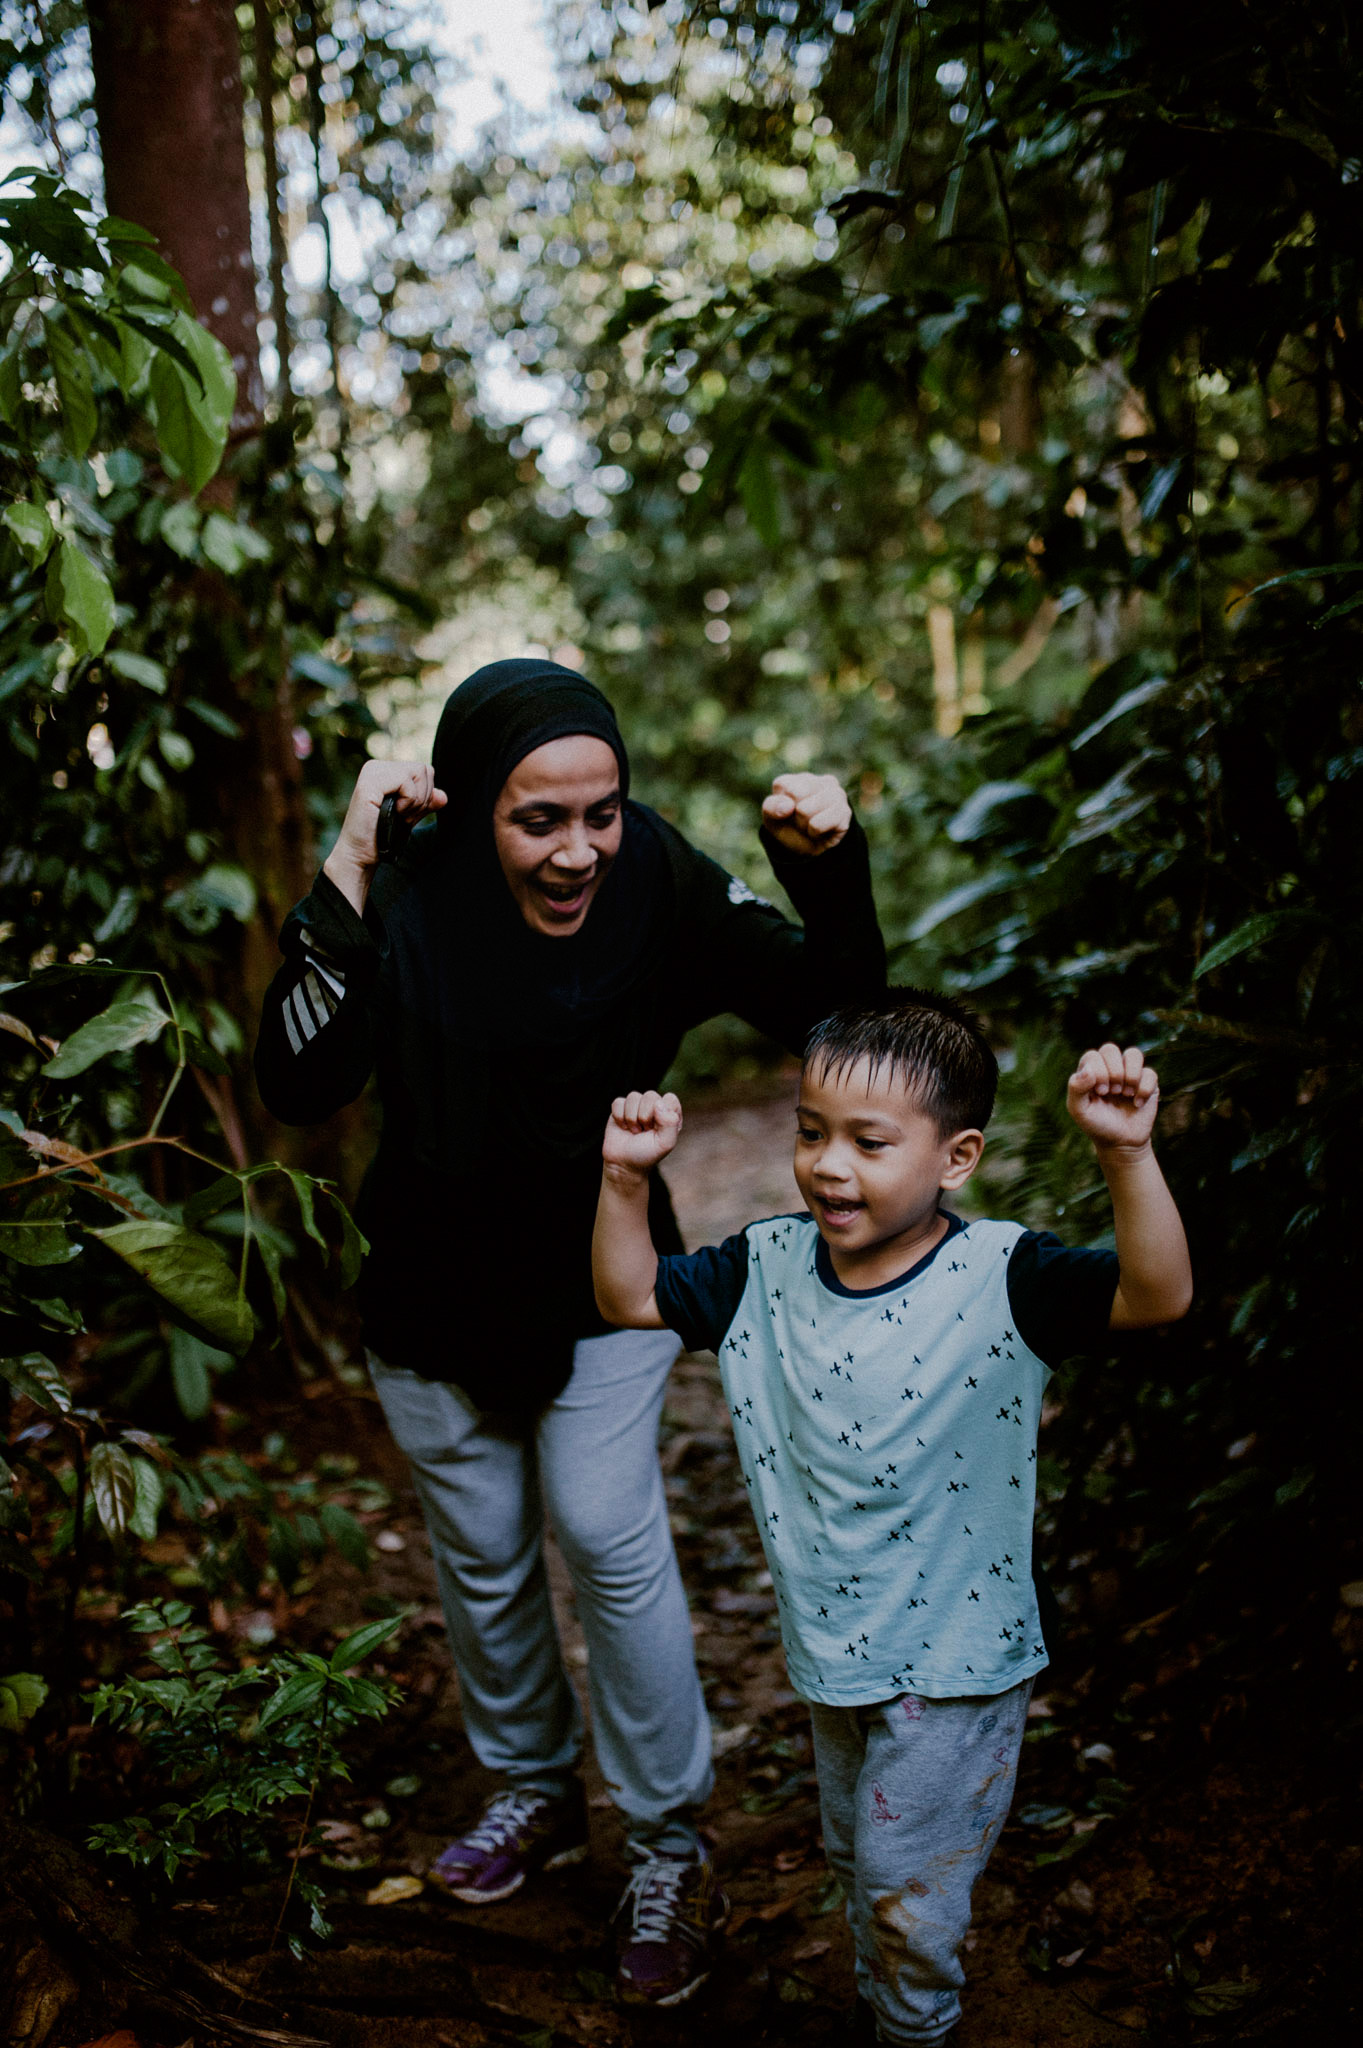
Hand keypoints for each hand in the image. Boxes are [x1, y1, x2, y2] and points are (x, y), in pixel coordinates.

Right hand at [322, 760, 446, 911]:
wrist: (361, 854)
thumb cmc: (382, 836)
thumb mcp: (409, 816)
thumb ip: (425, 803)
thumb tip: (443, 796)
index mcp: (384, 771)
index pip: (423, 770)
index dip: (425, 794)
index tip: (409, 813)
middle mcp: (376, 767)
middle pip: (423, 769)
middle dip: (423, 797)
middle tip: (405, 816)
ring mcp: (372, 773)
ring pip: (418, 772)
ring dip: (416, 801)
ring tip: (400, 815)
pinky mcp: (370, 783)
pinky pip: (406, 781)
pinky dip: (408, 801)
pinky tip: (395, 812)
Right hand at [603, 1090, 682, 1178]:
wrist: (623, 1164)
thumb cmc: (646, 1155)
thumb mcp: (665, 1143)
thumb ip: (670, 1122)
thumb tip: (658, 1103)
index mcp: (669, 1114)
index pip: (670, 1099)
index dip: (662, 1113)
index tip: (657, 1129)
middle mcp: (654, 1108)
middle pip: (650, 1095)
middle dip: (645, 1117)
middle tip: (644, 1131)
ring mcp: (636, 1107)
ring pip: (633, 1097)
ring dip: (631, 1118)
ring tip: (634, 1131)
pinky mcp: (620, 1108)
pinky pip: (618, 1102)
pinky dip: (619, 1117)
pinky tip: (623, 1127)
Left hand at [761, 772, 851, 856]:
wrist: (809, 850)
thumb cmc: (790, 827)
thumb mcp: (772, 817)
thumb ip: (771, 806)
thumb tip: (788, 806)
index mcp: (798, 778)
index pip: (782, 785)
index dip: (779, 805)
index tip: (787, 812)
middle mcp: (820, 781)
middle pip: (795, 794)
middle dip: (793, 813)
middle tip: (800, 820)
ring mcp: (836, 794)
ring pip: (805, 810)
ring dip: (803, 825)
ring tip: (810, 825)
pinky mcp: (844, 811)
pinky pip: (817, 824)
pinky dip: (814, 833)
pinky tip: (820, 831)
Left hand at [1067, 1044, 1159, 1151]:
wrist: (1121, 1142)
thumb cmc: (1096, 1124)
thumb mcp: (1079, 1110)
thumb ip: (1076, 1088)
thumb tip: (1087, 1069)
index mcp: (1090, 1071)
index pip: (1093, 1055)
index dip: (1098, 1072)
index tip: (1100, 1093)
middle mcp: (1109, 1068)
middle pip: (1110, 1049)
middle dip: (1113, 1072)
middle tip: (1113, 1092)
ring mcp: (1129, 1074)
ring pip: (1133, 1053)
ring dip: (1130, 1075)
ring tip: (1125, 1093)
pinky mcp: (1147, 1082)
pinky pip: (1150, 1073)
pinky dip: (1144, 1089)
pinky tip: (1137, 1103)